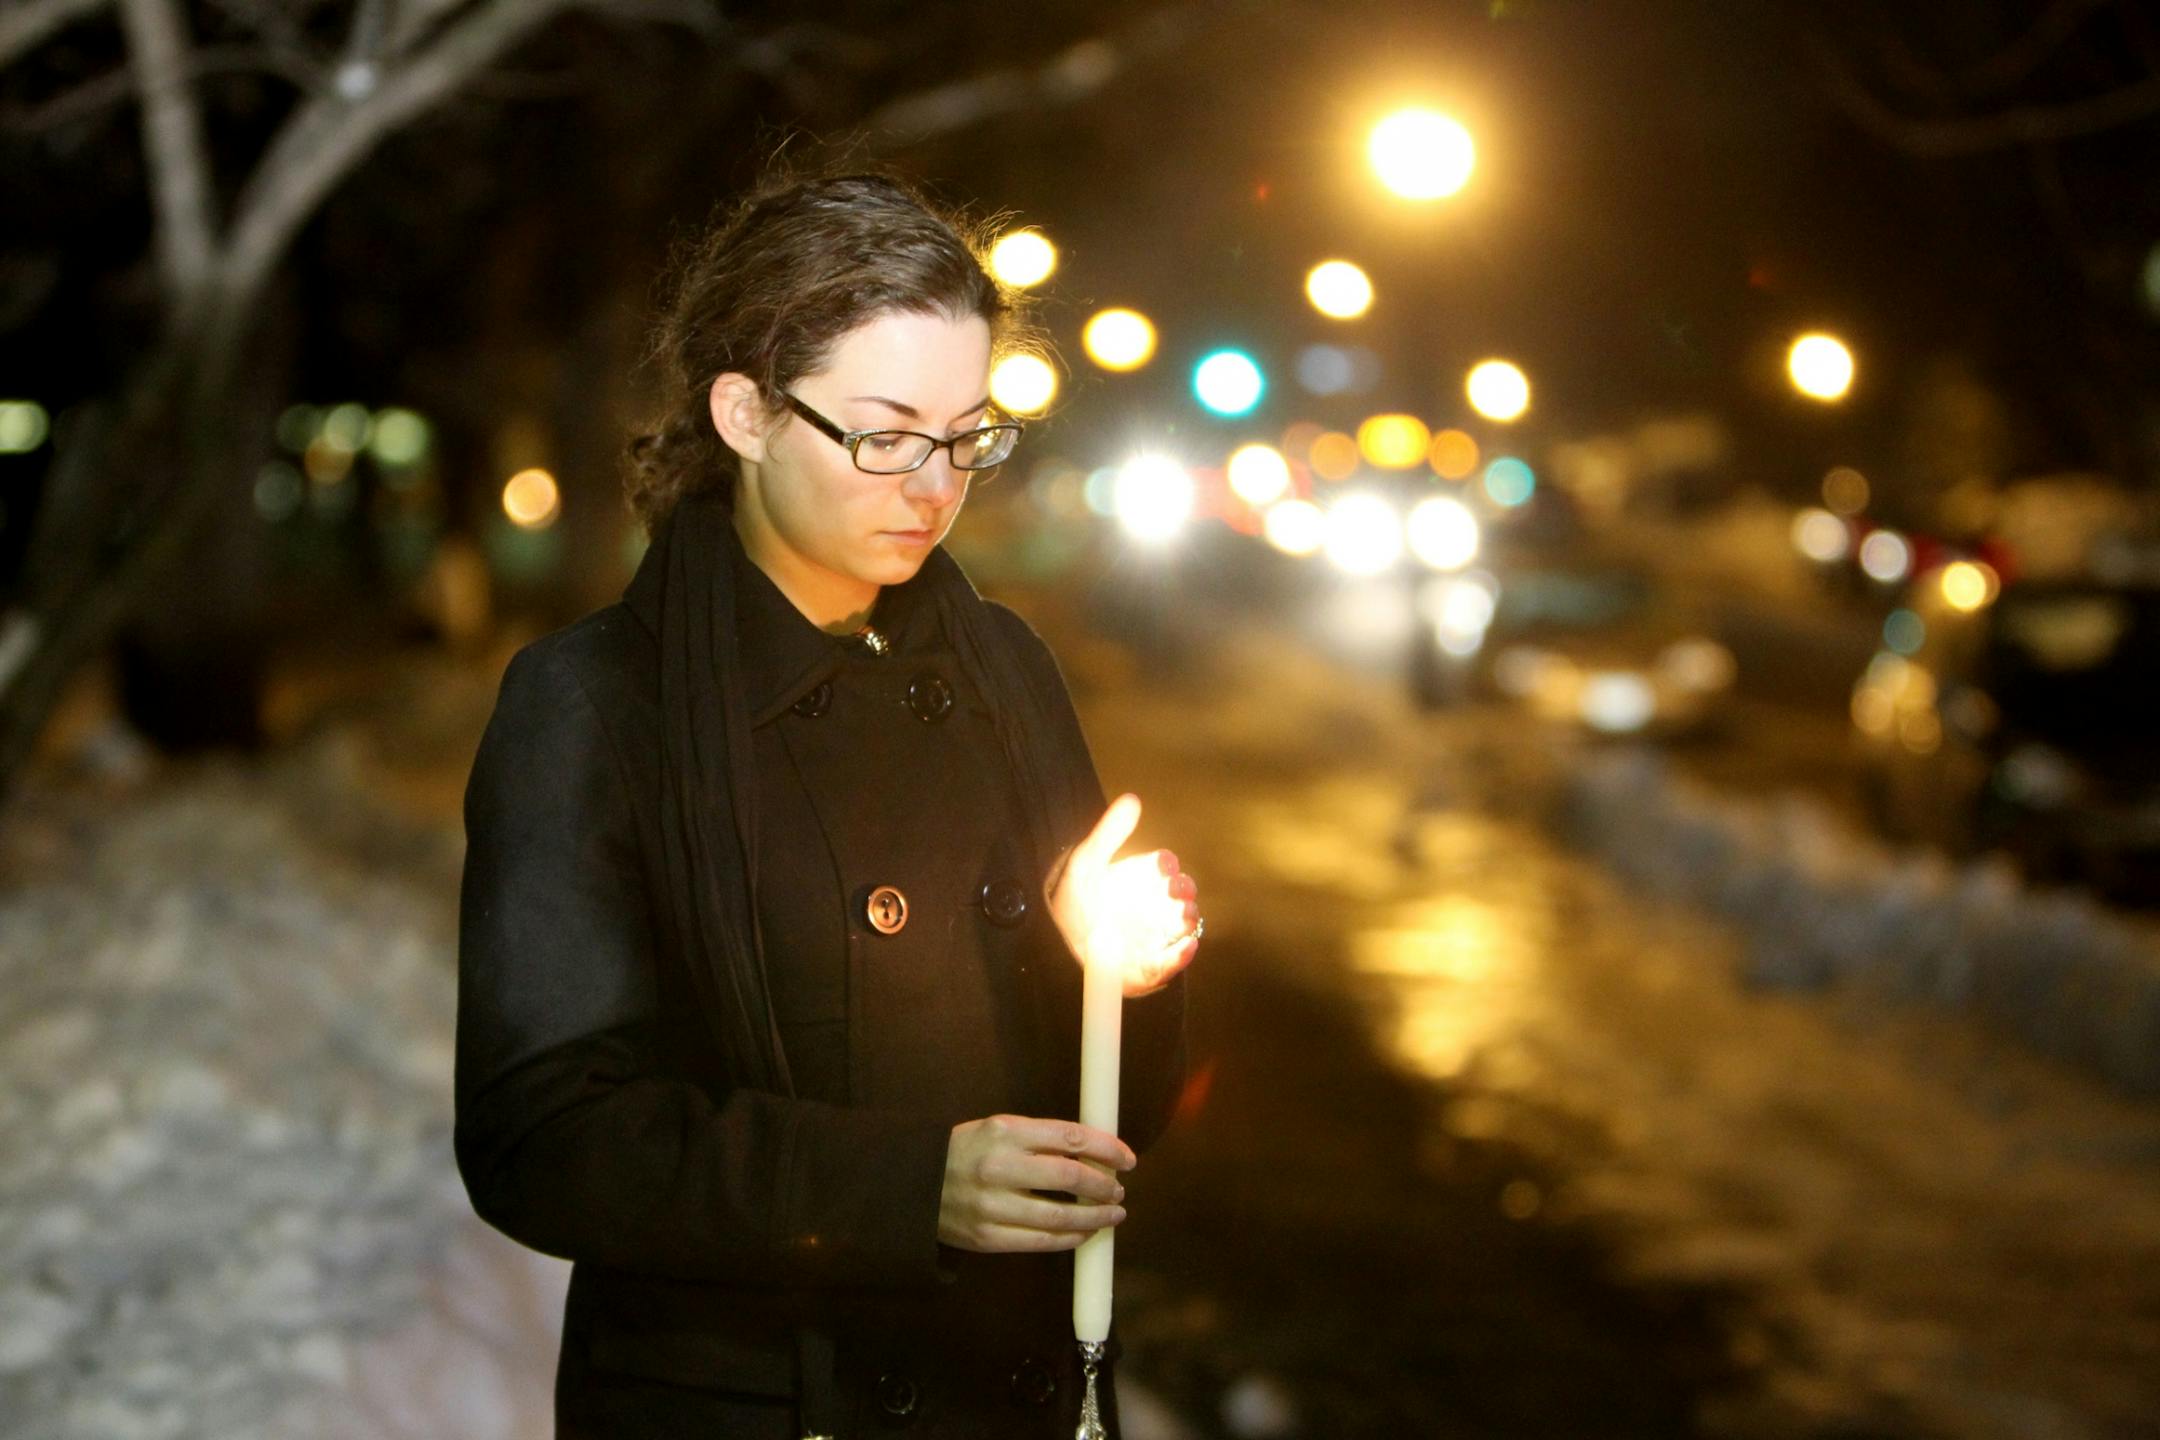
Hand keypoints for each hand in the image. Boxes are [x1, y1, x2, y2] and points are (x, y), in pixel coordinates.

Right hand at [938, 1115, 1133, 1252]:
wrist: (913, 1186)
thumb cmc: (966, 1152)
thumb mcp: (998, 1129)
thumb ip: (1041, 1138)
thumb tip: (1095, 1152)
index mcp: (1005, 1130)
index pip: (1071, 1137)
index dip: (1107, 1148)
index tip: (1127, 1159)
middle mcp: (1000, 1166)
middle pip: (1071, 1176)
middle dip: (1104, 1184)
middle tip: (1119, 1189)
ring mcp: (993, 1205)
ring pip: (1061, 1215)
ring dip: (1096, 1216)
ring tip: (1113, 1214)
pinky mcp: (988, 1238)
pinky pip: (1041, 1242)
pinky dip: (1071, 1238)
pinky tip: (1085, 1232)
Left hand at [1047, 793, 1201, 997]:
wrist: (1058, 946)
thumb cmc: (1074, 902)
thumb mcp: (1086, 864)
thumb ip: (1108, 833)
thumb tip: (1132, 799)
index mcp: (1140, 878)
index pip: (1162, 867)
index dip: (1166, 863)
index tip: (1164, 863)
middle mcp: (1153, 904)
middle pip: (1181, 894)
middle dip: (1183, 889)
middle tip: (1176, 887)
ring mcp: (1156, 933)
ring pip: (1183, 924)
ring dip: (1189, 918)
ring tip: (1185, 914)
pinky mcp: (1152, 964)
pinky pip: (1172, 961)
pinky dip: (1182, 955)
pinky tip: (1185, 945)